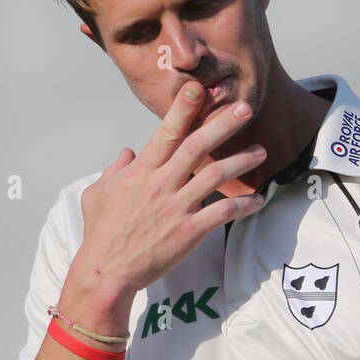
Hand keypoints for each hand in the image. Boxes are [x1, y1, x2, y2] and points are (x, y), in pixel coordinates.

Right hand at [63, 82, 268, 331]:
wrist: (108, 271)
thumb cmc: (101, 233)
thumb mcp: (98, 193)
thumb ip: (115, 169)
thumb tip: (127, 153)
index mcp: (142, 172)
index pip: (166, 132)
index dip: (183, 109)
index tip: (199, 89)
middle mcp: (162, 184)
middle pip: (197, 146)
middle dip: (223, 124)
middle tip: (245, 108)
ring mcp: (176, 207)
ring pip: (215, 176)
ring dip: (241, 161)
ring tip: (260, 151)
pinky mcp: (189, 231)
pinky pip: (222, 213)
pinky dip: (243, 205)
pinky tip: (258, 201)